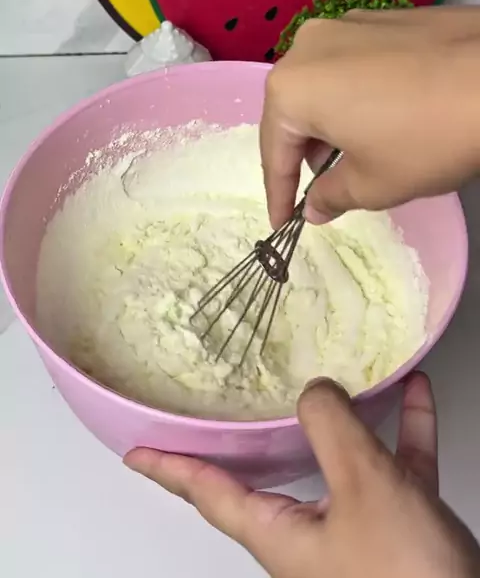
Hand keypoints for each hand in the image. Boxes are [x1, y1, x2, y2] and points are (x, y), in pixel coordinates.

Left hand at [124, 374, 479, 576]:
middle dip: (253, 440)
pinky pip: (394, 468)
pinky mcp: (400, 532)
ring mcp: (358, 533)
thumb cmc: (406, 577)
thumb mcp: (362, 488)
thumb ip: (331, 430)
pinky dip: (402, 431)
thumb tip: (313, 390)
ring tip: (346, 379)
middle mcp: (312, 535)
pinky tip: (413, 396)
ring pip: (343, 464)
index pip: (209, 494)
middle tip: (230, 408)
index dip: (171, 470)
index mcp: (282, 534)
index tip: (138, 454)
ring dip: (348, 421)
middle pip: (271, 478)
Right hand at [260, 8, 479, 227]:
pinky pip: (355, 65)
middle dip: (306, 154)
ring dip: (333, 122)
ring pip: (325, 84)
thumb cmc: (427, 137)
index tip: (282, 222)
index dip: (279, 193)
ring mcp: (349, 24)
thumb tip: (314, 206)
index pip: (274, 151)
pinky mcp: (385, 18)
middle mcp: (309, 45)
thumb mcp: (374, 184)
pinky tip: (387, 117)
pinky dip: (358, 95)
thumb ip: (331, 196)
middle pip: (295, 110)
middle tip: (325, 189)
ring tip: (360, 153)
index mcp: (292, 86)